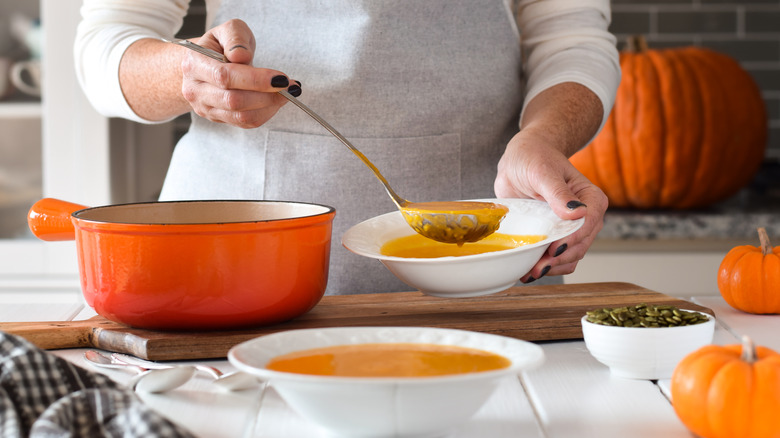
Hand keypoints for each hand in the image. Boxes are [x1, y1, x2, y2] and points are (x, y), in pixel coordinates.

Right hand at [181, 19, 300, 128]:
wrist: (206, 63)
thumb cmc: (220, 45)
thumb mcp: (228, 30)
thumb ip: (235, 38)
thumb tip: (241, 56)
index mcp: (194, 64)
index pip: (225, 76)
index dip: (256, 80)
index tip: (281, 78)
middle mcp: (195, 89)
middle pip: (233, 101)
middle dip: (267, 95)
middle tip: (290, 86)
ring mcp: (205, 107)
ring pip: (241, 116)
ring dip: (270, 106)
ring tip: (287, 93)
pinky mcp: (217, 119)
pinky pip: (245, 122)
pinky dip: (266, 113)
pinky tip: (276, 101)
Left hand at [494, 128, 607, 282]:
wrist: (519, 161)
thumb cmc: (534, 158)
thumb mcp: (543, 171)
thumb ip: (558, 192)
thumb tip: (577, 213)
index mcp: (590, 198)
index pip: (590, 223)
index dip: (573, 239)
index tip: (555, 248)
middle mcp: (585, 216)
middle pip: (581, 245)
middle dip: (561, 259)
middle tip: (538, 268)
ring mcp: (569, 229)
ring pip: (571, 257)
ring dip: (553, 268)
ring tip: (531, 273)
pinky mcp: (554, 236)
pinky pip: (557, 258)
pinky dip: (546, 266)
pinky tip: (529, 270)